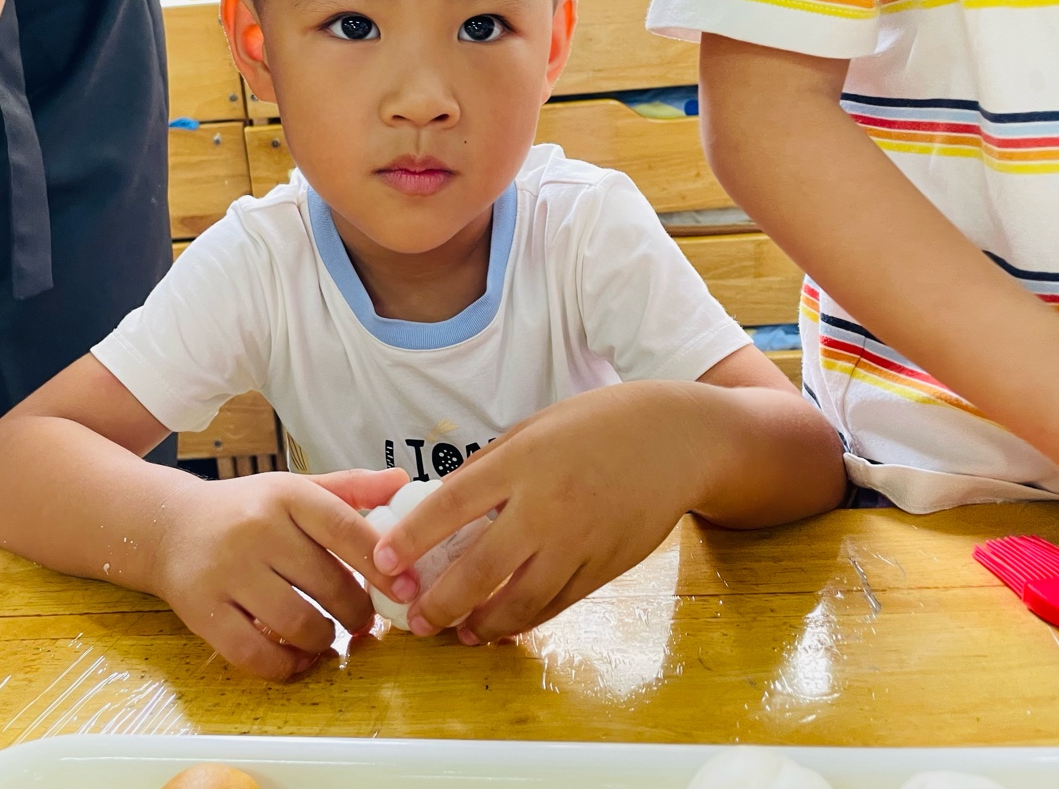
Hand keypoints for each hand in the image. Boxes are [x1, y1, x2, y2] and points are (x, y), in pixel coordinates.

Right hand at [152, 467, 406, 679]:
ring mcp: (226, 571)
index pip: (347, 530)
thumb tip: (401, 481)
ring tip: (328, 635)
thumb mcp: (293, 488)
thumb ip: (348, 489)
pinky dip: (285, 666)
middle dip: (357, 612)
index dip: (384, 565)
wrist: (168, 525)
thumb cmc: (243, 510)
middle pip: (328, 585)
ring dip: (324, 640)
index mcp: (286, 495)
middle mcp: (256, 529)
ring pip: (297, 624)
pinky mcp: (201, 610)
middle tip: (363, 620)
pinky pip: (255, 654)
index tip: (408, 590)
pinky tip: (296, 658)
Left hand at [372, 383, 714, 643]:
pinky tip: (500, 626)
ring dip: (480, 624)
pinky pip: (556, 604)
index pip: (450, 506)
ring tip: (456, 631)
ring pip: (520, 601)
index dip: (410, 541)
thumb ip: (490, 468)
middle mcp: (548, 506)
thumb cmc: (599, 426)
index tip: (381, 563)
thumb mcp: (534, 429)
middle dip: (440, 602)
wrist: (678, 441)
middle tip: (414, 620)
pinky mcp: (605, 567)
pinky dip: (523, 621)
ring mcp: (580, 542)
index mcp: (521, 463)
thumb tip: (443, 506)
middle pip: (480, 568)